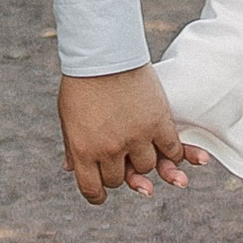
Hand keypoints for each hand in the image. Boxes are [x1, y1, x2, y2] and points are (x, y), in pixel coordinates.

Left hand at [56, 62, 205, 202]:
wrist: (104, 49)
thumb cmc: (82, 81)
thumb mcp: (68, 117)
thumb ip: (72, 147)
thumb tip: (70, 170)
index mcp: (83, 151)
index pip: (92, 190)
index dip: (98, 193)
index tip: (103, 191)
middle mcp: (109, 149)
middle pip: (119, 179)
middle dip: (119, 170)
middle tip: (121, 156)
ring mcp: (135, 137)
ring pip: (146, 166)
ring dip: (143, 159)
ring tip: (140, 144)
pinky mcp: (157, 122)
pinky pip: (172, 150)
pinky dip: (173, 153)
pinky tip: (167, 148)